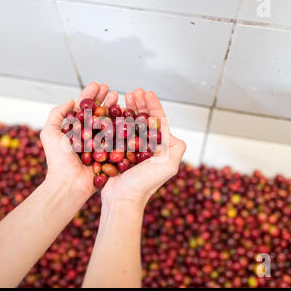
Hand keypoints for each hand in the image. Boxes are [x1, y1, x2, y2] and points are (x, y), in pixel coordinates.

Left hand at [40, 82, 117, 200]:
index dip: (90, 95)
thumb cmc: (58, 160)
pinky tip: (126, 116)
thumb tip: (71, 101)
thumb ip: (57, 114)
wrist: (68, 184)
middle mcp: (87, 135)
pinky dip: (122, 126)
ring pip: (108, 122)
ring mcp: (99, 144)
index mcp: (74, 129)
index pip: (83, 108)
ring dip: (114, 109)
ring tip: (119, 98)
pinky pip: (117, 138)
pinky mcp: (108, 154)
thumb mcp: (50, 133)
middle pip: (98, 112)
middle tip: (111, 89)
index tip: (97, 84)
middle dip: (104, 100)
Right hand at [101, 88, 185, 210]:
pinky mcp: (118, 153)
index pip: (158, 121)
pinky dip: (116, 121)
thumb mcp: (169, 165)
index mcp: (161, 149)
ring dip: (128, 109)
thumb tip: (174, 134)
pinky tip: (113, 111)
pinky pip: (118, 133)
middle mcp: (148, 148)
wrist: (123, 199)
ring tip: (124, 97)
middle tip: (134, 91)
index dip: (153, 105)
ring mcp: (132, 150)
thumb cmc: (145, 184)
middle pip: (144, 120)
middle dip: (140, 104)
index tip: (146, 92)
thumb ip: (177, 147)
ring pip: (131, 124)